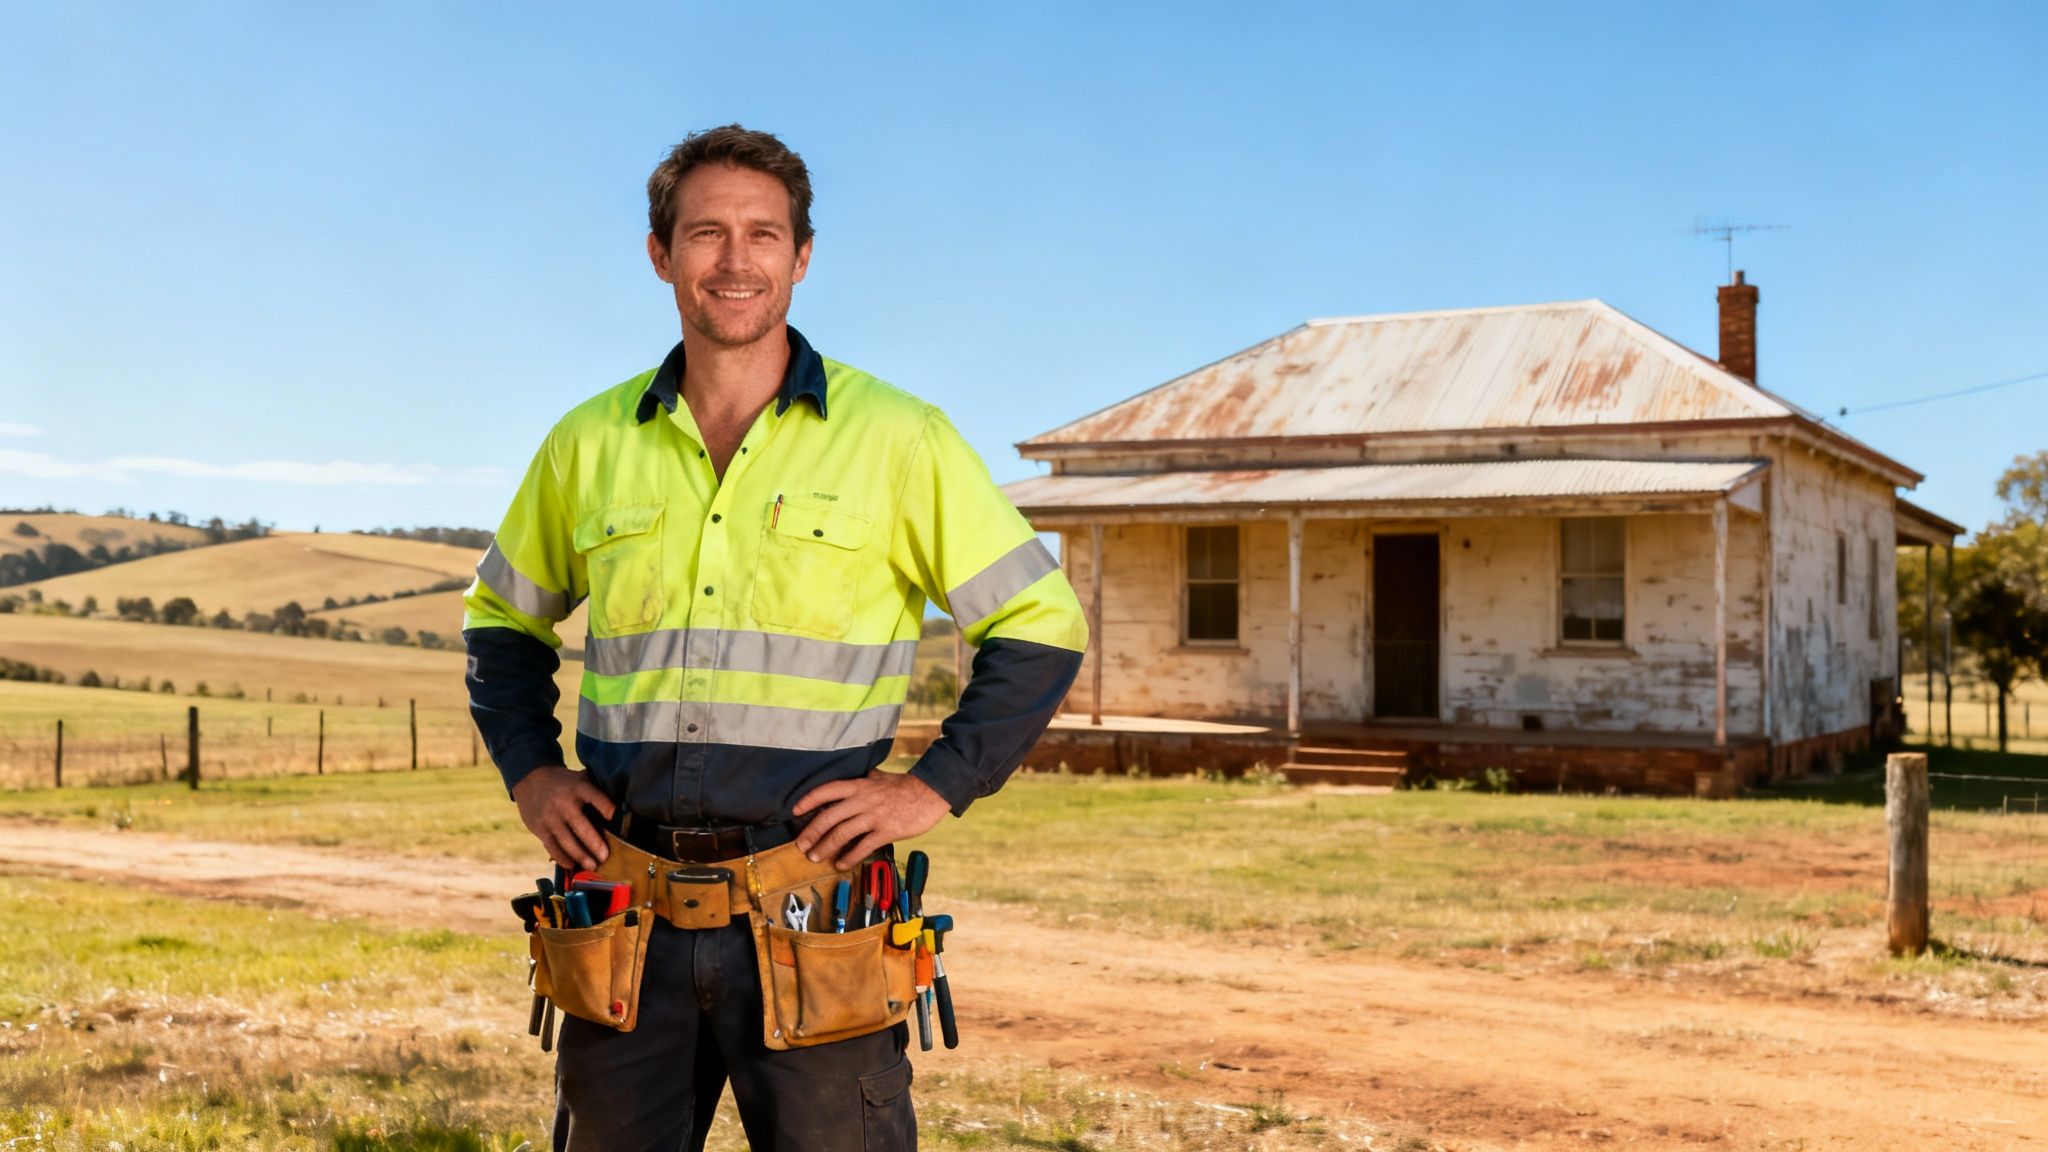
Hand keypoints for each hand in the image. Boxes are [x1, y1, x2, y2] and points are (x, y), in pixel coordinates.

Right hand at [511, 765, 615, 871]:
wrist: (530, 780)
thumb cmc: (563, 782)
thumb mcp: (579, 778)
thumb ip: (596, 789)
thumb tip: (622, 803)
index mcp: (578, 787)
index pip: (596, 798)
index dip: (607, 808)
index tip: (618, 820)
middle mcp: (564, 803)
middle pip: (581, 827)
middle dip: (595, 844)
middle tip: (605, 857)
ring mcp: (550, 817)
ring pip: (567, 841)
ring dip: (581, 856)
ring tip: (593, 866)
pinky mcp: (540, 829)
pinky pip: (552, 847)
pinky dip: (563, 858)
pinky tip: (572, 865)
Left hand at [792, 770, 949, 868]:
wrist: (930, 793)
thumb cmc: (904, 786)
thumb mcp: (880, 778)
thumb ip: (864, 780)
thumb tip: (854, 780)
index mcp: (859, 785)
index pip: (827, 790)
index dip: (809, 800)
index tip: (796, 811)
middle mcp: (863, 800)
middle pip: (829, 817)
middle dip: (811, 832)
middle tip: (801, 845)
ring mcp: (874, 816)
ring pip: (842, 833)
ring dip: (825, 847)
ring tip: (815, 857)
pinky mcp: (886, 831)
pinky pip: (863, 846)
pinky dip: (849, 857)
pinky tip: (841, 864)